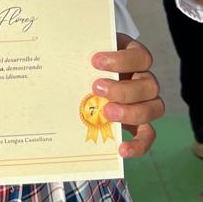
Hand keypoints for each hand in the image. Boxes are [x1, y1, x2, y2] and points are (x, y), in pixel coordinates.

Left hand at [90, 33, 164, 158]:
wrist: (84, 75)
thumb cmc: (86, 62)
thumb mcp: (85, 52)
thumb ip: (79, 53)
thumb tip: (49, 54)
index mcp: (133, 57)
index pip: (140, 57)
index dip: (121, 60)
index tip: (95, 61)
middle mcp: (144, 79)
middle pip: (150, 85)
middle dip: (122, 89)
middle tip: (96, 89)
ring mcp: (145, 102)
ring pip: (154, 108)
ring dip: (130, 113)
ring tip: (105, 114)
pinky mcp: (139, 123)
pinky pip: (147, 135)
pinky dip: (138, 144)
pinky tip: (121, 149)